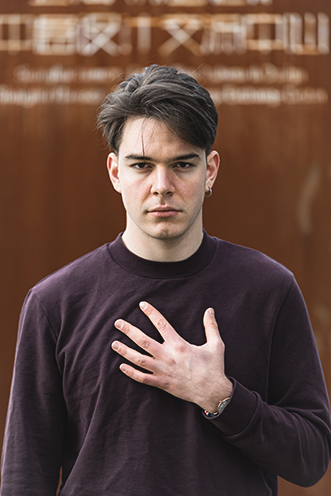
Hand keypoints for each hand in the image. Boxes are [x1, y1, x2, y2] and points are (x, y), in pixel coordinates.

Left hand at [111, 302, 232, 411]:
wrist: (212, 393)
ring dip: (125, 351)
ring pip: (139, 360)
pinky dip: (131, 373)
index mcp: (179, 345)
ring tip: (114, 344)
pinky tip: (121, 366)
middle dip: (129, 331)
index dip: (151, 313)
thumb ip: (211, 326)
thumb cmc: (214, 368)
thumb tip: (210, 310)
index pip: (161, 325)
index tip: (142, 305)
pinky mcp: (162, 384)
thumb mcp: (216, 345)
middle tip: (118, 323)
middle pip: (144, 341)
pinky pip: (142, 378)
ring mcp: (163, 371)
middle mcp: (168, 357)